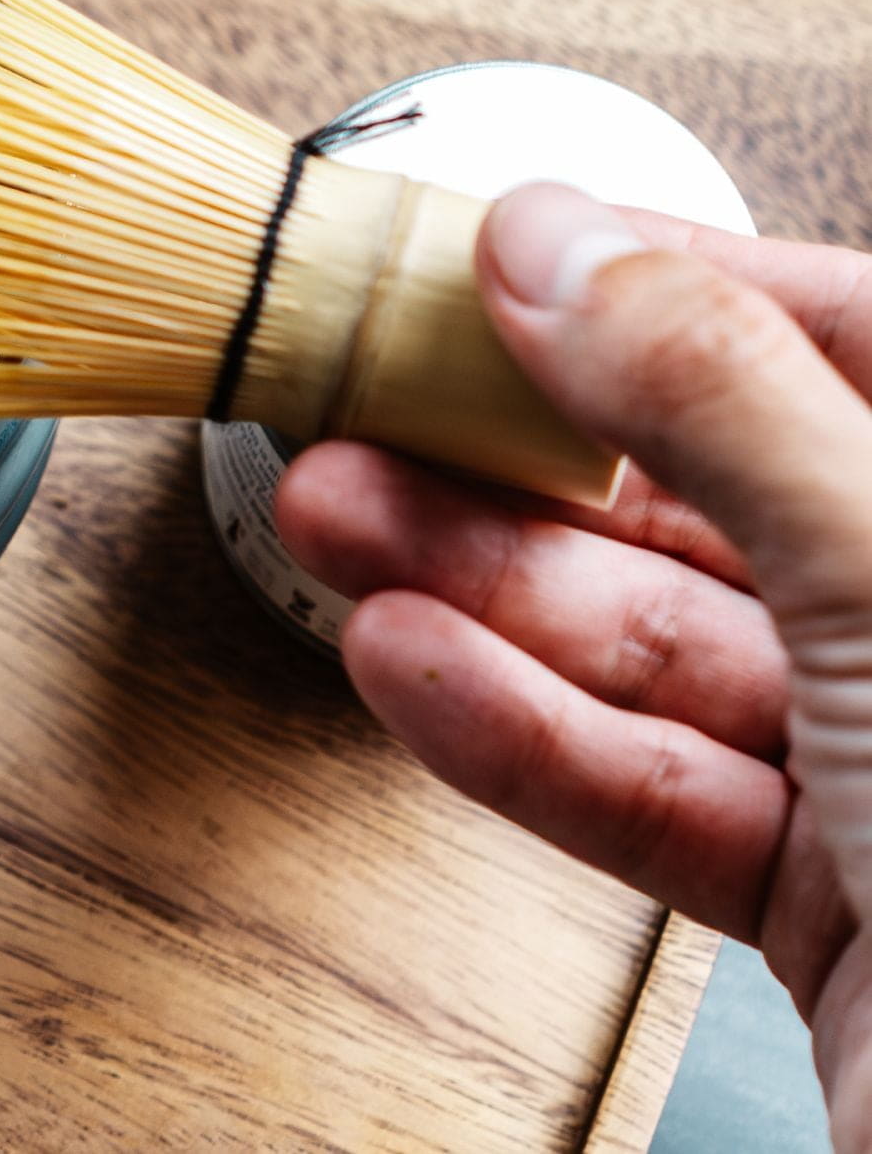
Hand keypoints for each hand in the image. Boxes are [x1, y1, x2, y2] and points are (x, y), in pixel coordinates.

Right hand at [277, 183, 871, 1148]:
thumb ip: (721, 401)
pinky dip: (521, 737)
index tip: (520, 249)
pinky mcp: (840, 909)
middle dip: (523, 446)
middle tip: (376, 390)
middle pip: (722, 494)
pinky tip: (410, 666)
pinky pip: (656, 796)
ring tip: (335, 513)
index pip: (849, 328)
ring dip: (480, 584)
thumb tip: (564, 247)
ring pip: (663, 647)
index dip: (676, 276)